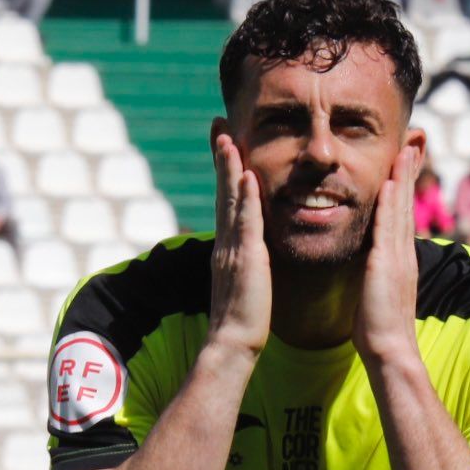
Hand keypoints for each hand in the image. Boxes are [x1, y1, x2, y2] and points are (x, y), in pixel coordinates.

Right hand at [208, 133, 270, 356]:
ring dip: (229, 167)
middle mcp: (225, 242)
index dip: (224, 171)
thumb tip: (250, 250)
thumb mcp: (245, 282)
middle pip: (222, 191)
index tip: (224, 143)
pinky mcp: (245, 260)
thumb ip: (245, 261)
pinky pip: (246, 223)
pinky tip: (248, 176)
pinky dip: (246, 198)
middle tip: (219, 125)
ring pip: (230, 200)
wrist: (234, 344)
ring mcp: (232, 249)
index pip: (225, 201)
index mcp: (227, 247)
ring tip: (229, 137)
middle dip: (221, 157)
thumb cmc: (244, 319)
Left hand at [354, 144, 421, 362]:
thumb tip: (368, 263)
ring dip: (402, 178)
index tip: (402, 163)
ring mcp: (398, 257)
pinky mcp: (387, 264)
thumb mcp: (376, 291)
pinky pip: (388, 227)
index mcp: (400, 259)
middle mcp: (403, 253)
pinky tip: (389, 183)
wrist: (390, 350)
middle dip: (408, 173)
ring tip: (404, 150)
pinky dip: (390, 204)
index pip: (400, 215)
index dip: (403, 188)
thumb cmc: (378, 328)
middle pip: (406, 204)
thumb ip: (375, 273)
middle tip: (412, 143)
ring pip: (400, 209)